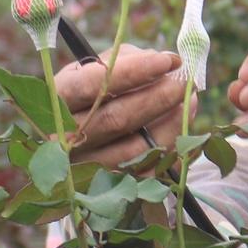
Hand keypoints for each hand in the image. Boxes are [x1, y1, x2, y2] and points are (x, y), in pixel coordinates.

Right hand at [52, 46, 185, 167]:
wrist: (75, 135)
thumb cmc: (92, 92)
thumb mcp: (97, 68)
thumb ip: (127, 60)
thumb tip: (165, 63)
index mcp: (57, 99)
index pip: (93, 84)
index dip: (133, 72)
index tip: (168, 61)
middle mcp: (65, 137)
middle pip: (116, 119)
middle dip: (158, 98)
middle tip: (185, 82)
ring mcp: (84, 167)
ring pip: (134, 151)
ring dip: (170, 125)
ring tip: (190, 102)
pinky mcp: (106, 188)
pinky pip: (144, 173)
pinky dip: (169, 150)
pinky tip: (182, 129)